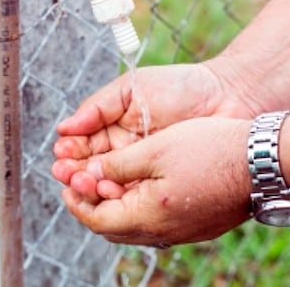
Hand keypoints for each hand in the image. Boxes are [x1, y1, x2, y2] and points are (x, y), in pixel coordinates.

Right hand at [52, 61, 258, 200]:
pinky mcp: (163, 192)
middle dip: (75, 176)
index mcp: (113, 133)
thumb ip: (97, 107)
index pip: (82, 150)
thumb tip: (63, 128)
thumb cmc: (181, 88)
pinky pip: (137, 202)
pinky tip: (112, 194)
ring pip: (111, 191)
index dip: (70, 155)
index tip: (62, 156)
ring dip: (95, 191)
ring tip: (86, 185)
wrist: (227, 98)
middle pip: (91, 174)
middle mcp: (125, 157)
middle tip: (67, 176)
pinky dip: (122, 200)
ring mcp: (144, 176)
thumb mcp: (132, 89)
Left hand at [61, 117, 252, 245]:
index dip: (77, 199)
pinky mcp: (201, 225)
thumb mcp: (155, 149)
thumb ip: (117, 165)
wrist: (263, 159)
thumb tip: (89, 175)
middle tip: (83, 178)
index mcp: (150, 216)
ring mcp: (186, 231)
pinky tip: (143, 182)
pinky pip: (160, 222)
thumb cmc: (211, 147)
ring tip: (110, 177)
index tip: (68, 178)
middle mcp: (166, 232)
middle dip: (93, 202)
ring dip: (117, 203)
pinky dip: (141, 205)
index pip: (98, 220)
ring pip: (137, 225)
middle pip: (114, 227)